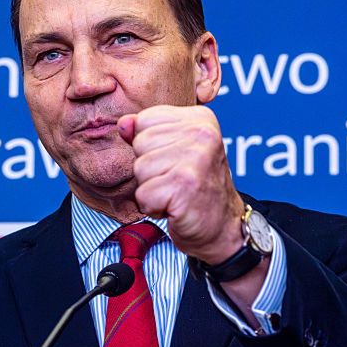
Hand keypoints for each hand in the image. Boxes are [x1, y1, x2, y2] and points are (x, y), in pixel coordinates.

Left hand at [117, 105, 244, 263]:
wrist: (222, 227)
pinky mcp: (184, 185)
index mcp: (200, 119)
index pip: (145, 120)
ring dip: (151, 189)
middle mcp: (202, 133)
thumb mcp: (174, 151)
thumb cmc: (196, 189)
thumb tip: (123, 124)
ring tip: (175, 193)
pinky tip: (174, 207)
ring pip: (139, 168)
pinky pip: (143, 194)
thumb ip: (147, 133)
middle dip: (149, 169)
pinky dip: (153, 207)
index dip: (151, 147)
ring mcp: (195, 158)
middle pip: (140, 144)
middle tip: (175, 181)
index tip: (175, 162)